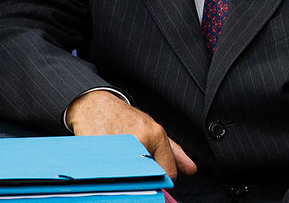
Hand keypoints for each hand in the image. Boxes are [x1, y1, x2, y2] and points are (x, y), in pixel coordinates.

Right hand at [66, 90, 196, 180]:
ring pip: (131, 179)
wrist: (96, 106)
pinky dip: (110, 176)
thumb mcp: (154, 130)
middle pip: (149, 177)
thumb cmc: (126, 120)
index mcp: (156, 135)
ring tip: (122, 167)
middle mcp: (140, 140)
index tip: (156, 182)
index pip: (167, 172)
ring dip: (128, 177)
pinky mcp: (99, 153)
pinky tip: (108, 167)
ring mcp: (119, 146)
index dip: (163, 181)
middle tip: (136, 173)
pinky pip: (110, 176)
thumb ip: (174, 152)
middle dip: (144, 179)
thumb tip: (192, 170)